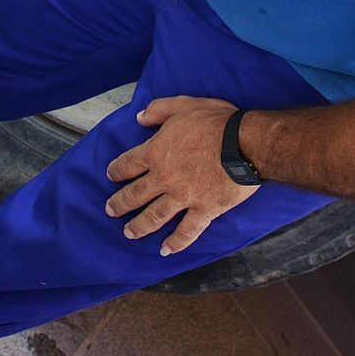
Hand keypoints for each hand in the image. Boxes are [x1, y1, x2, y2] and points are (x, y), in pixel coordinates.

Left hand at [105, 96, 257, 255]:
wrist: (244, 144)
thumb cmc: (215, 122)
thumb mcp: (183, 105)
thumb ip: (159, 109)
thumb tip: (140, 117)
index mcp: (156, 152)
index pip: (128, 164)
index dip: (116, 170)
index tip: (110, 175)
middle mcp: (164, 178)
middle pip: (135, 194)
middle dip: (120, 203)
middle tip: (110, 210)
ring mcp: (183, 197)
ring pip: (154, 216)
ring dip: (139, 226)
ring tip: (128, 233)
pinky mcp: (204, 210)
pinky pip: (187, 231)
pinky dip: (176, 243)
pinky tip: (165, 250)